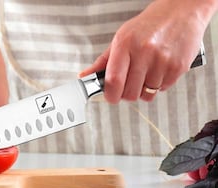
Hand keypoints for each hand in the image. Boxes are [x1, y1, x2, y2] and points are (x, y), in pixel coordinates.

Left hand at [80, 0, 215, 103]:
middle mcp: (144, 52)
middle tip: (128, 85)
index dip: (110, 95)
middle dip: (126, 94)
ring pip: (146, 94)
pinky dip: (159, 84)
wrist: (182, 11)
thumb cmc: (150, 24)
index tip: (110, 97)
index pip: (113, 80)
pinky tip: (159, 69)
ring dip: (144, 89)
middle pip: (129, 93)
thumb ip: (103, 61)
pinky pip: (163, 89)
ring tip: (146, 72)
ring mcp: (162, 60)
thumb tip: (85, 77)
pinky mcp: (178, 67)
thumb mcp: (121, 37)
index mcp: (125, 44)